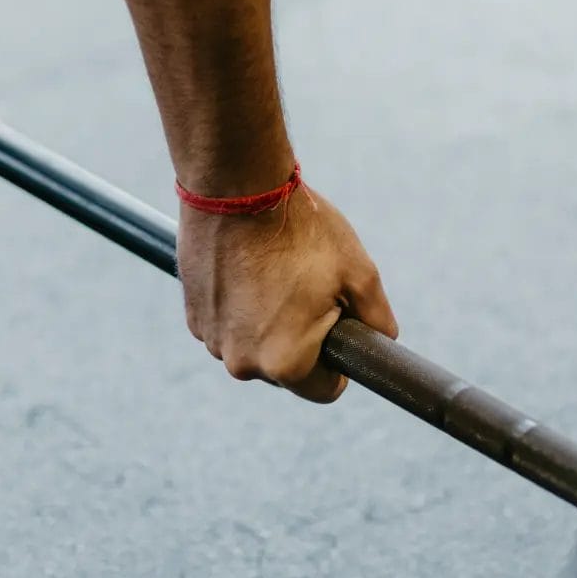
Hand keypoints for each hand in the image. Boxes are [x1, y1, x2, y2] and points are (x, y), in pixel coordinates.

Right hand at [177, 185, 397, 402]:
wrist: (236, 187)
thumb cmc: (302, 231)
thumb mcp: (359, 274)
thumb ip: (378, 320)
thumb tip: (383, 340)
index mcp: (286, 363)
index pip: (326, 390)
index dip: (339, 359)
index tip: (338, 325)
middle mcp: (243, 363)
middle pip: (288, 371)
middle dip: (303, 339)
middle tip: (308, 290)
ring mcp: (212, 341)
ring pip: (256, 348)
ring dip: (269, 323)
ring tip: (277, 275)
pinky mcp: (193, 318)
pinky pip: (229, 327)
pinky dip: (241, 308)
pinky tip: (249, 271)